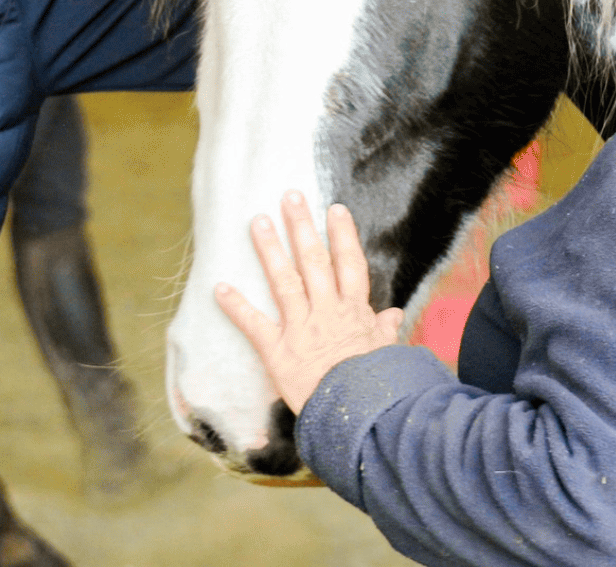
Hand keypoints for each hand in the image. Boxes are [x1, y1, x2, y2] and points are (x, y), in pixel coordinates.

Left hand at [215, 192, 404, 413]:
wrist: (360, 418)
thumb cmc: (375, 388)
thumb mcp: (385, 355)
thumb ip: (385, 332)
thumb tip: (395, 314)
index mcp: (354, 313)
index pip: (349, 265)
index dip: (342, 235)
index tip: (334, 209)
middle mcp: (327, 313)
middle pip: (314, 261)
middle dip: (301, 227)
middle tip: (289, 196)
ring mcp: (301, 329)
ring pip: (285, 281)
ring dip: (270, 250)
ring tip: (257, 221)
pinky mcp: (279, 352)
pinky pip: (255, 325)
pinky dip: (236, 306)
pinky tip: (220, 287)